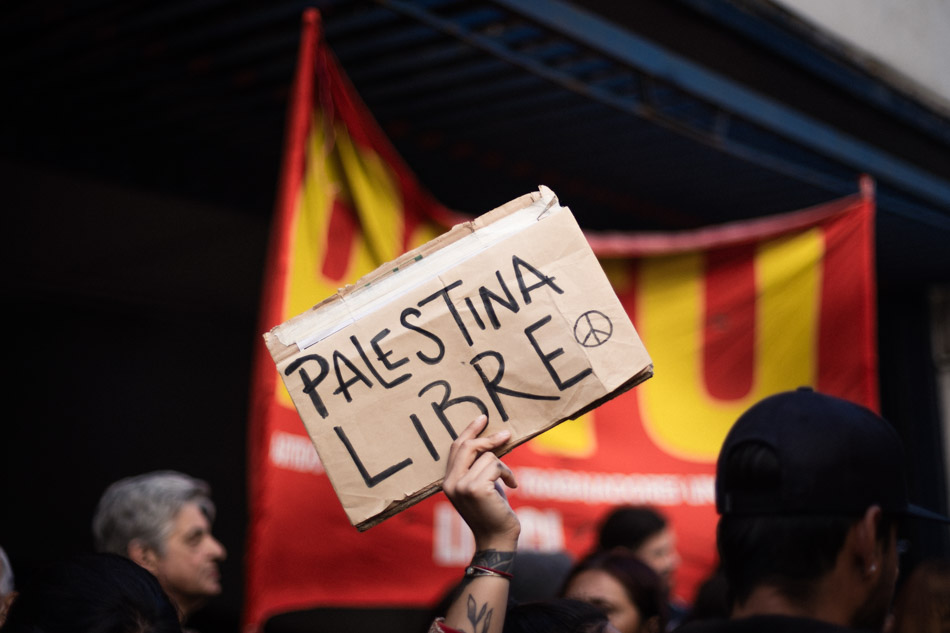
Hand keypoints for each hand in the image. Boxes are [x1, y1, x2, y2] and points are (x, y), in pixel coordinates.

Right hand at [443, 415, 520, 551]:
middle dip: (488, 438)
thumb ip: (479, 467)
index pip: (455, 448)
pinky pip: (496, 466)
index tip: (482, 418)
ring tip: (508, 482)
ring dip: (503, 467)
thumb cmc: (493, 512)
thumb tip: (491, 441)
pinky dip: (508, 474)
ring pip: (487, 457)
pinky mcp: (475, 489)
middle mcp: (450, 483)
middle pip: (467, 446)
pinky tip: (512, 487)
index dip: (469, 430)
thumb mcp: (482, 486)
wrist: (497, 539)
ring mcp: (461, 486)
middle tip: (507, 434)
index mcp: (448, 482)